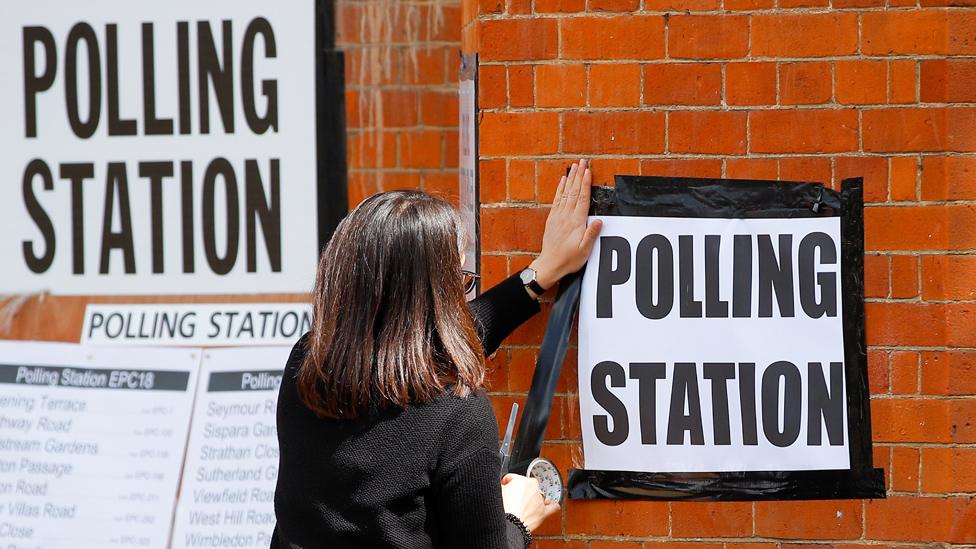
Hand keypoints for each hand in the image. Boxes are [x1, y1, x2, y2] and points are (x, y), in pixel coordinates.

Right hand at [500, 473, 559, 531]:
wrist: (509, 524)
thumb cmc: (502, 508)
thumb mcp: (497, 492)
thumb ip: (502, 486)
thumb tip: (503, 487)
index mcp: (521, 480)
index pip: (513, 477)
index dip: (507, 482)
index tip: (504, 486)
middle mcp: (532, 487)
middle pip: (527, 485)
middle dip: (520, 489)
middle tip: (511, 496)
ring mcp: (539, 500)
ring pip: (539, 494)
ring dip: (533, 497)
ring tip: (526, 502)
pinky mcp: (543, 512)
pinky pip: (552, 507)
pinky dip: (551, 506)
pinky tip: (550, 505)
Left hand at [531, 159, 602, 289]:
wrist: (550, 265)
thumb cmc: (569, 259)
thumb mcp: (584, 250)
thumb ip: (591, 234)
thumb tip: (599, 221)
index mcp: (576, 222)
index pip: (582, 198)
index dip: (585, 183)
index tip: (588, 170)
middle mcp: (566, 216)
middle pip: (574, 191)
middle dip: (578, 175)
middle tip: (582, 161)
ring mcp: (558, 216)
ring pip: (565, 193)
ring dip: (570, 178)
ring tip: (574, 166)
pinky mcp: (552, 219)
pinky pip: (557, 199)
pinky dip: (560, 188)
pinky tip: (563, 180)